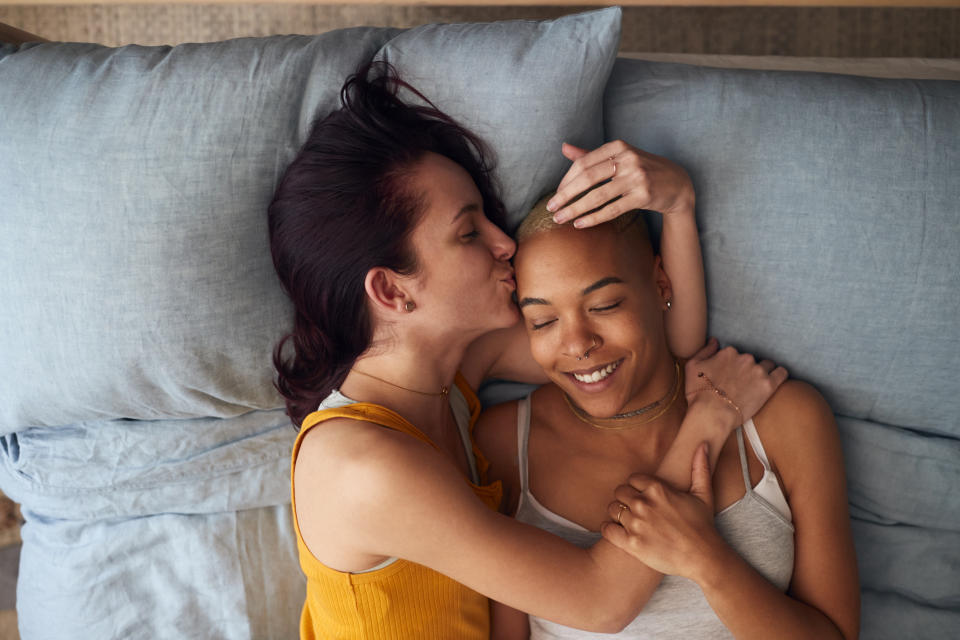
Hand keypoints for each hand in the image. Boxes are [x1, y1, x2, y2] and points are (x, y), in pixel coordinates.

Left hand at [548, 140, 693, 227]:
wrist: (677, 183)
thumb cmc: (642, 169)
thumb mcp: (619, 157)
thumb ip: (591, 155)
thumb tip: (564, 147)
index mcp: (618, 147)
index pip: (584, 163)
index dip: (566, 180)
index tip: (556, 194)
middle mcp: (627, 159)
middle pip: (588, 178)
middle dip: (566, 195)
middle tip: (551, 208)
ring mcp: (637, 177)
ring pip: (598, 196)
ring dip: (575, 209)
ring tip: (560, 218)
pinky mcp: (643, 196)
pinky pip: (612, 209)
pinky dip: (594, 218)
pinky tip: (580, 224)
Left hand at [601, 444, 721, 579]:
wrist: (703, 558)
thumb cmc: (703, 526)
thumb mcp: (704, 493)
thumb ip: (699, 467)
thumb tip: (702, 444)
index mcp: (657, 489)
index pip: (632, 479)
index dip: (637, 487)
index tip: (643, 495)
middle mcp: (644, 504)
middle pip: (619, 492)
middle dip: (626, 499)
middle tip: (635, 509)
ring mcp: (636, 524)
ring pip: (612, 509)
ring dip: (618, 514)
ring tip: (628, 520)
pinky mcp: (631, 544)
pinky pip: (607, 529)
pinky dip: (609, 529)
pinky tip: (617, 531)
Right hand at [685, 338, 787, 427]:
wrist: (711, 414)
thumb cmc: (698, 393)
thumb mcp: (692, 366)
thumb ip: (705, 350)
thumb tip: (714, 341)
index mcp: (728, 352)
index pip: (735, 354)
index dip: (732, 366)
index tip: (729, 376)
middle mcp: (745, 358)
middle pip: (750, 360)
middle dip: (746, 369)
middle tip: (740, 384)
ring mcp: (758, 371)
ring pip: (767, 365)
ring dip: (762, 372)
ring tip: (755, 385)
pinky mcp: (769, 385)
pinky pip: (781, 373)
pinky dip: (779, 375)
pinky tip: (774, 380)